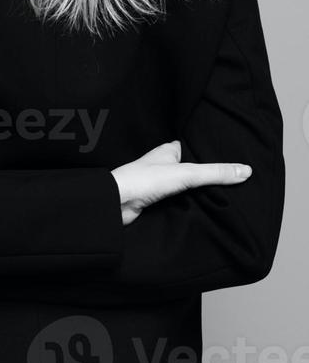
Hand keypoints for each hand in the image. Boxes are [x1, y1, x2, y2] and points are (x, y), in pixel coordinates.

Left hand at [111, 140, 251, 224]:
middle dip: (209, 179)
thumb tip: (246, 171)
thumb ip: (215, 173)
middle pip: (193, 172)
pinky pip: (181, 204)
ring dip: (200, 196)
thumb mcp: (186, 173)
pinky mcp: (158, 204)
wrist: (116, 205)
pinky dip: (192, 208)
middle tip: (237, 184)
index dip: (212, 154)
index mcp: (169, 150)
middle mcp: (164, 165)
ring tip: (228, 199)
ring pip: (187, 190)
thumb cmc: (144, 180)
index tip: (234, 161)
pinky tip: (207, 213)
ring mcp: (161, 185)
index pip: (195, 149)